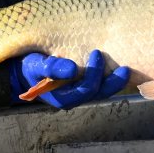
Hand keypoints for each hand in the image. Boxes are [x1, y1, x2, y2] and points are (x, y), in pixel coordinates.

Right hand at [9, 50, 129, 108]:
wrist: (26, 72)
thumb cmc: (31, 67)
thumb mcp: (37, 65)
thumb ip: (52, 68)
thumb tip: (73, 69)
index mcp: (63, 98)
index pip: (86, 89)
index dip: (95, 73)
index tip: (96, 52)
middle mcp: (74, 100)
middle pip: (100, 94)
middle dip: (114, 82)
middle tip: (125, 68)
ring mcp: (80, 95)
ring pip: (103, 92)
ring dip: (116, 82)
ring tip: (127, 70)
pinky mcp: (83, 88)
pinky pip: (101, 86)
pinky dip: (111, 79)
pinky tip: (120, 70)